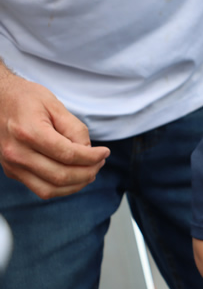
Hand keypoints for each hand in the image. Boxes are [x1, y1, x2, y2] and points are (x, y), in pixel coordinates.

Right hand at [0, 72, 109, 198]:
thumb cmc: (26, 99)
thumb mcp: (55, 105)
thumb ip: (75, 130)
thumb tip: (88, 153)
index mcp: (28, 132)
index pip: (68, 155)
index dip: (92, 157)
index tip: (105, 152)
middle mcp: (16, 152)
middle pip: (61, 175)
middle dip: (88, 172)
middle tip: (100, 163)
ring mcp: (12, 165)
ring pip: (51, 189)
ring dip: (77, 184)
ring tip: (90, 171)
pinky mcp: (12, 171)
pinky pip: (41, 189)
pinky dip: (62, 188)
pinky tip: (75, 176)